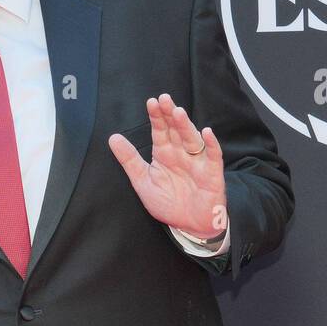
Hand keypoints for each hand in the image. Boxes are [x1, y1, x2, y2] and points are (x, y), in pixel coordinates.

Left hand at [108, 93, 227, 239]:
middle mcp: (181, 154)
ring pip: (192, 139)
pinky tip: (207, 133)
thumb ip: (129, 159)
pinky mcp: (212, 174)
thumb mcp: (143, 181)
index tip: (151, 102)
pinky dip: (211, 145)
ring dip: (186, 126)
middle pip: (176, 130)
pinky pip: (213, 156)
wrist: (190, 226)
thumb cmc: (169, 202)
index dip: (156, 117)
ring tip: (178, 113)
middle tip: (164, 99)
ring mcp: (198, 162)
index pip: (160, 130)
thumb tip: (112, 138)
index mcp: (165, 154)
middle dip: (170, 115)